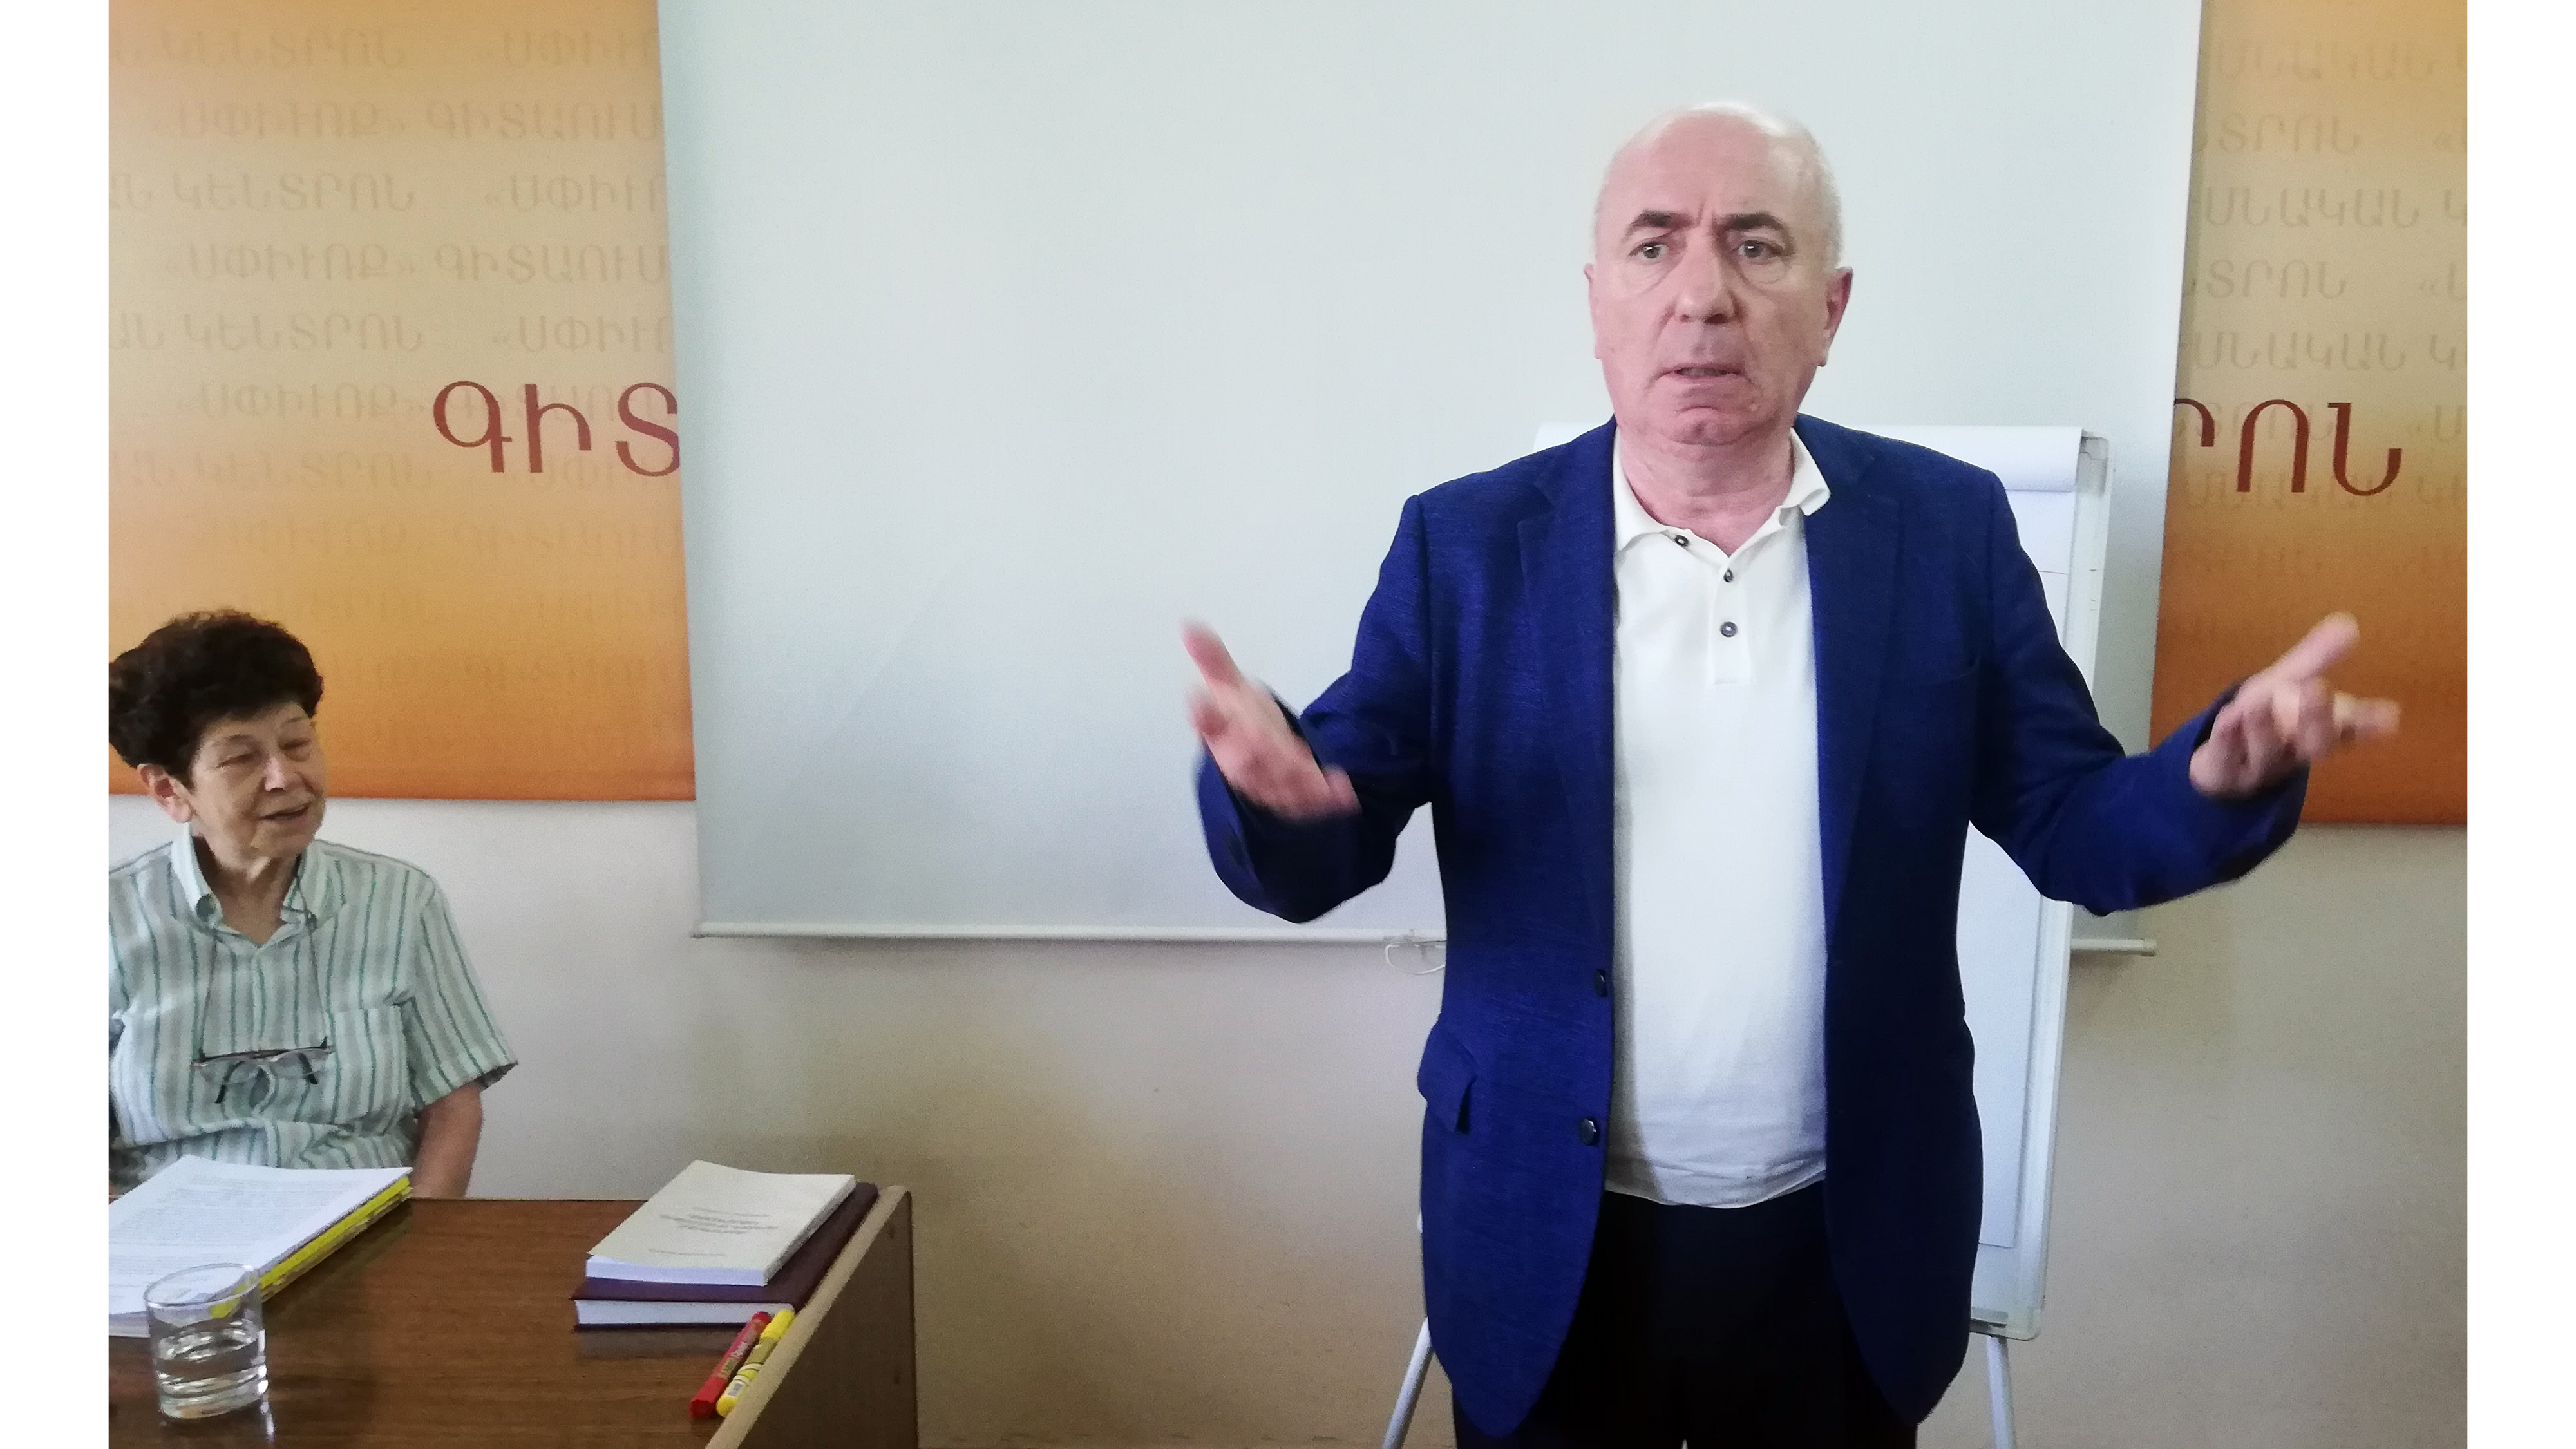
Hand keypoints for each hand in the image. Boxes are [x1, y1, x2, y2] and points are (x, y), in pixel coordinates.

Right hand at [1184, 623, 1359, 820]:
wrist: (1262, 755)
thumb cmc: (1242, 719)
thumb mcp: (1230, 686)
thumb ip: (1213, 659)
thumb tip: (1188, 624)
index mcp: (1222, 733)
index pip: (1209, 723)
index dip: (1202, 714)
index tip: (1196, 699)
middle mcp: (1241, 761)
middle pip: (1243, 762)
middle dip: (1251, 753)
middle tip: (1261, 738)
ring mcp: (1269, 781)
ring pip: (1276, 785)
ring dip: (1291, 778)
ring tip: (1306, 770)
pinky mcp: (1296, 794)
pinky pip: (1310, 798)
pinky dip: (1327, 796)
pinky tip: (1344, 791)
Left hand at [2188, 613, 2400, 799]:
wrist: (2224, 765)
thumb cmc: (2267, 719)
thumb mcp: (2288, 683)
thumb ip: (2315, 659)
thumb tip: (2348, 623)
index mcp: (2317, 729)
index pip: (2348, 728)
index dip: (2367, 723)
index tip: (2390, 715)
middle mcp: (2294, 749)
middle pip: (2315, 742)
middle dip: (2318, 719)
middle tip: (2318, 689)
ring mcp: (2259, 764)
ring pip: (2268, 751)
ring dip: (2265, 728)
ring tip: (2261, 702)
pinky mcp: (2224, 770)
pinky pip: (2225, 757)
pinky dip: (2228, 738)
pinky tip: (2227, 718)